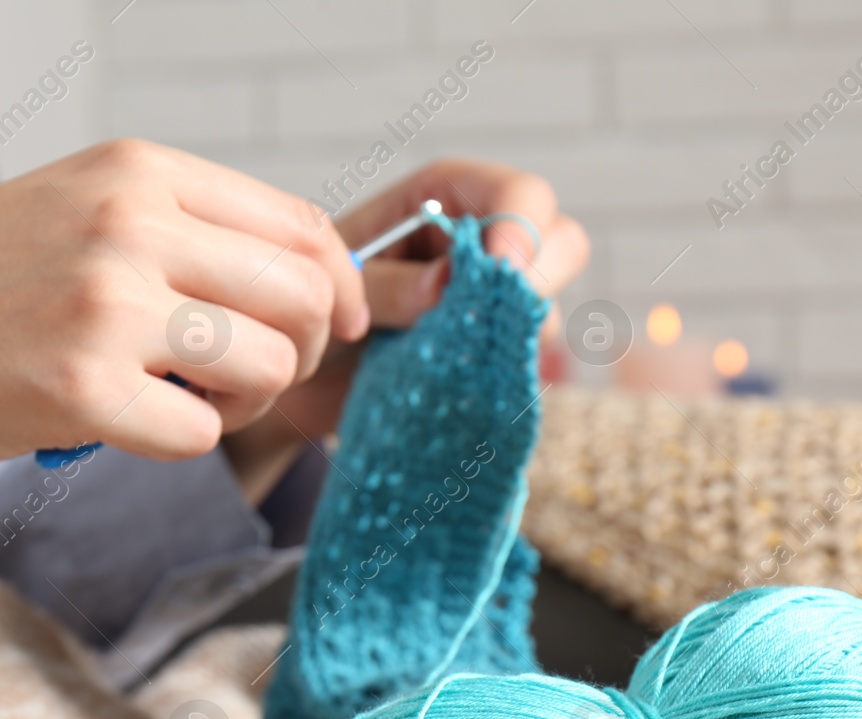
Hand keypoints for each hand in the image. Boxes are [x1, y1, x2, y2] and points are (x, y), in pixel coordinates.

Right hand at [0, 139, 369, 487]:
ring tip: (182, 404)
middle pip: (306, 294)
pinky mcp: (76, 385)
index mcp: (137, 171)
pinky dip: (182, 444)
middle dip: (300, 355)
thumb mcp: (71, 216)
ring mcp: (105, 299)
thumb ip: (175, 233)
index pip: (300, 223)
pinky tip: (128, 428)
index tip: (328, 332)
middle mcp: (131, 220)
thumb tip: (293, 284)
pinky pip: (202, 433)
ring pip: (271, 363)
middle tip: (242, 382)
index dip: (336, 289)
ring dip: (246, 403)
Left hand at [221, 159, 589, 500]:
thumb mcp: (335, 286)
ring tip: (449, 356)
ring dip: (512, 336)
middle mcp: (484, 242)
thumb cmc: (314, 304)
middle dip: (539, 281)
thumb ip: (388, 284)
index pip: (517, 192)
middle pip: (562, 242)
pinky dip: (500, 375)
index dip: (522, 226)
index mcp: (445, 197)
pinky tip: (456, 383)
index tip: (502, 271)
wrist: (299, 372)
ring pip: (548, 309)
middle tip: (495, 320)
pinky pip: (523, 361)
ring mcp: (495, 299)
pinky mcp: (493, 350)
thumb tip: (446, 285)